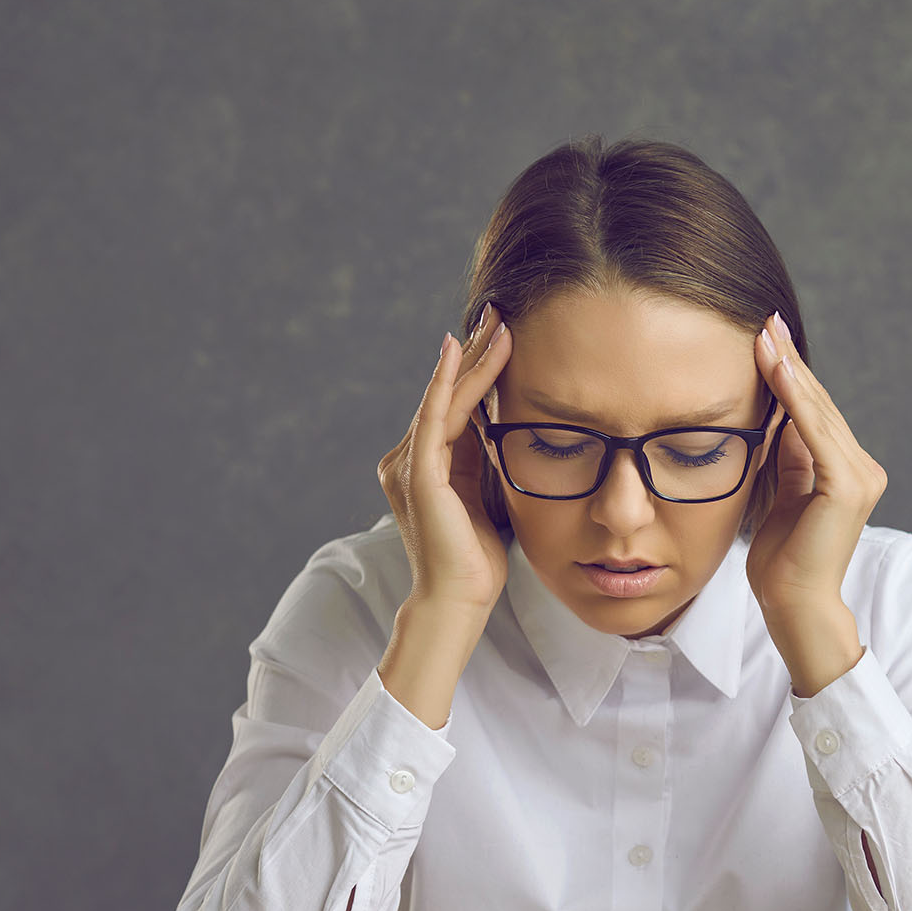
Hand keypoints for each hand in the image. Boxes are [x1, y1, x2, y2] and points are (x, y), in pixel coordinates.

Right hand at [376, 302, 512, 614]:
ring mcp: (410, 465)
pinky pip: (434, 417)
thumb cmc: (475, 556)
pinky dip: (446, 382)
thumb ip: (483, 457)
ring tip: (496, 323)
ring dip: (472, 359)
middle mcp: (408, 459)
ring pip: (445, 398)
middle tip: (499, 311)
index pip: (455, 405)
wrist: (458, 599)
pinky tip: (457, 349)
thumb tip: (502, 420)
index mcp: (425, 464)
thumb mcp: (485, 493)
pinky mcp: (419, 475)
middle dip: (475, 352)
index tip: (503, 333)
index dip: (478, 368)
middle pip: (447, 393)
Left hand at [746, 311, 888, 621]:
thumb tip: (777, 417)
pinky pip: (816, 432)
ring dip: (790, 370)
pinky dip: (796, 398)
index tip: (767, 339)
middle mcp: (861, 469)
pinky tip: (778, 368)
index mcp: (846, 472)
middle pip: (818, 405)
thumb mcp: (782, 495)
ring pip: (817, 412)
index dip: (791, 375)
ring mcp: (859, 476)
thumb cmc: (782, 561)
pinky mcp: (847, 485)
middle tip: (766, 321)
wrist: (793, 603)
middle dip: (789, 361)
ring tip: (765, 335)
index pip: (815, 414)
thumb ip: (787, 457)